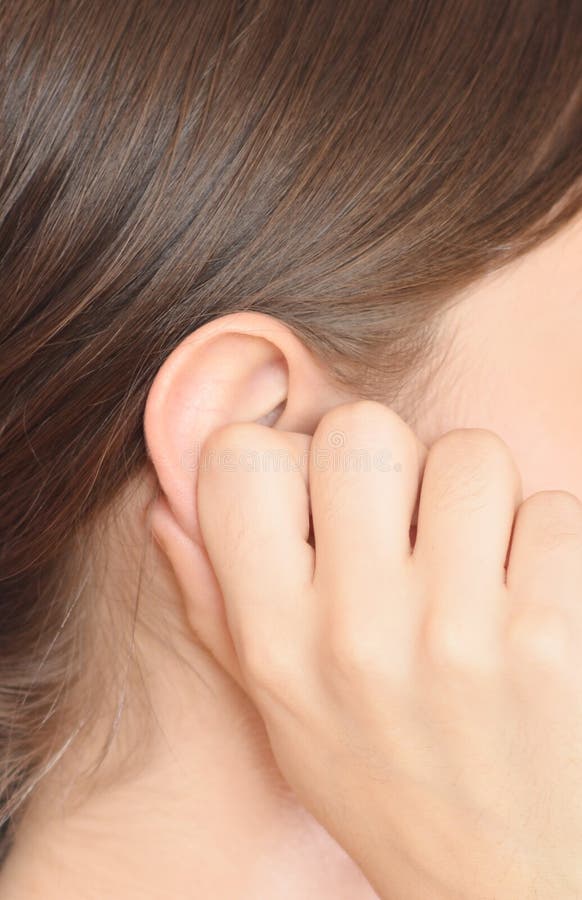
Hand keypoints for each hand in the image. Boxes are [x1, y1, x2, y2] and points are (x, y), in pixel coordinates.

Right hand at [197, 401, 581, 899]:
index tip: (318, 500)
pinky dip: (548, 545)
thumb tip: (167, 505)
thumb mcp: (278, 710)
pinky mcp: (549, 639)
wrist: (501, 887)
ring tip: (478, 567)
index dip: (285, 458)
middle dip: (394, 462)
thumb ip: (215, 602)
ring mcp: (453, 633)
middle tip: (411, 525)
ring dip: (481, 501)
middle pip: (364, 430)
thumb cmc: (385, 784)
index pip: (241, 458)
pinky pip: (553, 512)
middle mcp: (353, 630)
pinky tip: (532, 604)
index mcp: (275, 639)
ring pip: (470, 456)